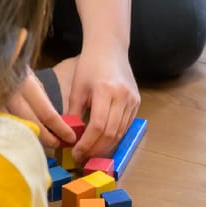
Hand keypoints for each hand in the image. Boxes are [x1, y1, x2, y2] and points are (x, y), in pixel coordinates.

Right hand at [5, 71, 76, 148]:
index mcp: (25, 84)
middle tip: (57, 143)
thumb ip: (40, 97)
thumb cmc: (11, 68)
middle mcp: (10, 95)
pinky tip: (21, 137)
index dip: (60, 128)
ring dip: (31, 138)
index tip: (70, 137)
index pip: (47, 113)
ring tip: (41, 142)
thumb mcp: (29, 76)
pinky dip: (14, 135)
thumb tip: (54, 120)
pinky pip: (2, 129)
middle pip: (32, 125)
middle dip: (48, 138)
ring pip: (17, 130)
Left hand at [68, 42, 140, 158]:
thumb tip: (69, 138)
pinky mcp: (137, 101)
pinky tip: (104, 141)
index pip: (97, 126)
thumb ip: (74, 113)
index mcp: (105, 91)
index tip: (77, 153)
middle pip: (111, 133)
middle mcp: (122, 96)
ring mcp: (132, 99)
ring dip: (106, 146)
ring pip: (121, 132)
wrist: (109, 49)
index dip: (87, 144)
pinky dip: (115, 136)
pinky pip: (126, 125)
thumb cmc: (90, 66)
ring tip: (92, 153)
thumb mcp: (77, 88)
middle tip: (83, 157)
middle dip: (96, 149)